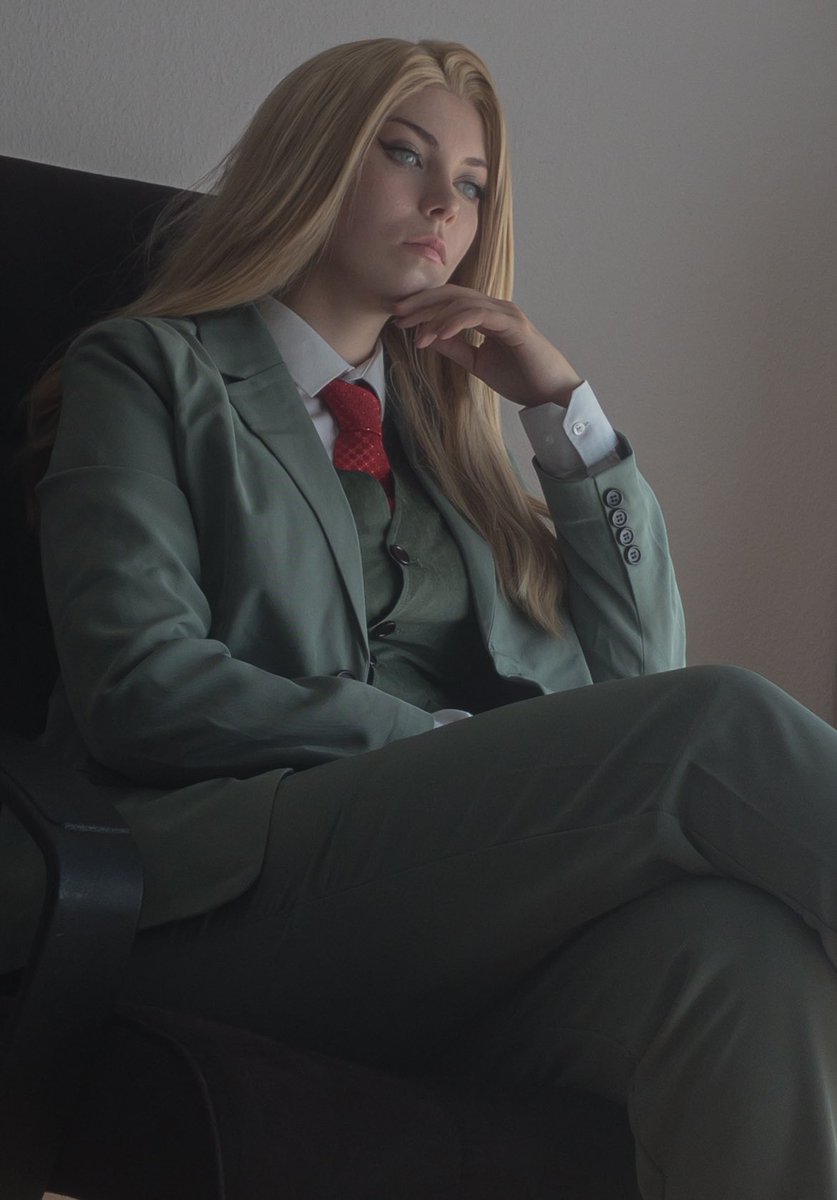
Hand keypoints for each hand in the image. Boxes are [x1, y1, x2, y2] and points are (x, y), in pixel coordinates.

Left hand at [391, 285, 582, 406]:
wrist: (550, 394)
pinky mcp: (514, 326)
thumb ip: (455, 348)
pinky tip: (440, 335)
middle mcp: (496, 308)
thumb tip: (428, 338)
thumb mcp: (477, 363)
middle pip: (453, 294)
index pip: (450, 300)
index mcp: (488, 315)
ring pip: (464, 303)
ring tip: (417, 334)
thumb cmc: (520, 379)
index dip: (424, 306)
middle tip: (397, 314)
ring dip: (436, 317)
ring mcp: (506, 314)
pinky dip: (457, 322)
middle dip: (423, 303)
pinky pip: (480, 316)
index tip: (399, 318)